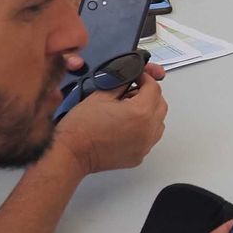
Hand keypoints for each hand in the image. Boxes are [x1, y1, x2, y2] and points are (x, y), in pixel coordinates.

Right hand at [51, 67, 167, 175]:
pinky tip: (127, 126)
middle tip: (133, 91)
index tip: (138, 77)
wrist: (71, 152)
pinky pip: (150, 138)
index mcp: (141, 112)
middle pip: (160, 105)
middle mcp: (148, 130)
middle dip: (150, 94)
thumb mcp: (101, 95)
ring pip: (158, 122)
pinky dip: (144, 129)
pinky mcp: (139, 156)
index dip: (145, 79)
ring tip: (129, 110)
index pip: (154, 88)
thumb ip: (122, 83)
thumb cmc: (81, 127)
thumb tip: (131, 77)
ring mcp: (145, 145)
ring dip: (149, 112)